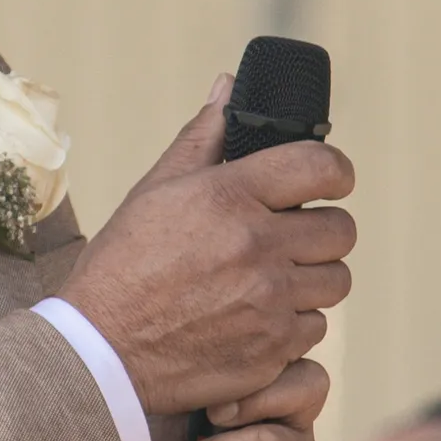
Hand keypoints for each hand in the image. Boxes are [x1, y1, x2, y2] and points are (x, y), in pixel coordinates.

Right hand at [61, 86, 355, 416]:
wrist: (99, 354)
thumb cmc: (121, 267)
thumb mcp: (154, 193)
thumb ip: (202, 138)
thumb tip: (228, 86)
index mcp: (229, 197)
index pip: (322, 167)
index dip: (335, 173)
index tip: (330, 182)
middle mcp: (257, 247)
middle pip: (341, 230)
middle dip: (323, 232)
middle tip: (293, 240)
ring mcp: (269, 303)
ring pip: (334, 284)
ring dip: (311, 282)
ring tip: (272, 285)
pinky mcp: (272, 351)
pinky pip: (316, 333)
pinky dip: (294, 329)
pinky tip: (258, 324)